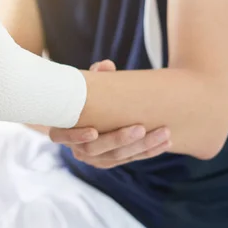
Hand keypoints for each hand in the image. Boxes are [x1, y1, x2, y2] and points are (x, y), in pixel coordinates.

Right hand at [49, 60, 171, 167]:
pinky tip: (165, 143)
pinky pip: (130, 159)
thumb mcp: (86, 85)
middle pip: (96, 149)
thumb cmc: (83, 97)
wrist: (89, 115)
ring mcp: (94, 158)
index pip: (62, 136)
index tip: (92, 131)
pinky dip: (148, 151)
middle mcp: (76, 148)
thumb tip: (106, 66)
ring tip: (164, 133)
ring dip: (142, 146)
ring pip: (117, 157)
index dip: (76, 136)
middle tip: (141, 128)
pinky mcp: (111, 161)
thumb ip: (96, 75)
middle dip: (120, 140)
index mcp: (62, 129)